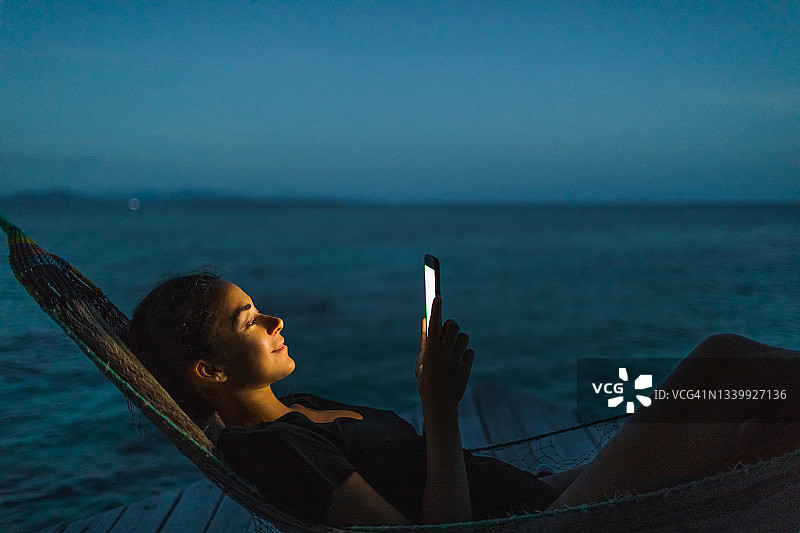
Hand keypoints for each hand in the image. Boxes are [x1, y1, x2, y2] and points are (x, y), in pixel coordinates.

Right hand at [415, 296, 473, 417]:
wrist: (439, 404)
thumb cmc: (426, 381)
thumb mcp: (421, 361)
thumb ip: (425, 340)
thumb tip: (425, 320)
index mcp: (430, 351)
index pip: (434, 324)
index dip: (436, 309)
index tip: (437, 297)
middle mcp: (445, 354)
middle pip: (454, 327)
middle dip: (451, 325)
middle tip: (446, 331)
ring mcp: (457, 361)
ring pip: (463, 338)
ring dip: (457, 340)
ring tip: (451, 351)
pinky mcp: (467, 367)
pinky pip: (469, 351)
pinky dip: (464, 353)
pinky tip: (457, 362)